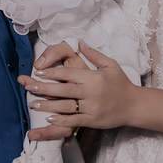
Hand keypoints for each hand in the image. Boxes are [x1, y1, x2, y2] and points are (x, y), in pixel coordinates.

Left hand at [19, 43, 137, 136]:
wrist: (134, 105)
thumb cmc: (121, 84)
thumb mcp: (110, 65)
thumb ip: (93, 54)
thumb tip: (79, 42)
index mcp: (93, 77)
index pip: (69, 74)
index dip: (52, 73)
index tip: (38, 72)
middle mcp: (91, 92)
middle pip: (63, 90)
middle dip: (44, 88)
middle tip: (28, 86)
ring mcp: (92, 107)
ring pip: (66, 106)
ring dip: (47, 105)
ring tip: (33, 103)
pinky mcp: (93, 120)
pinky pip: (75, 120)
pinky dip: (61, 120)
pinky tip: (49, 118)